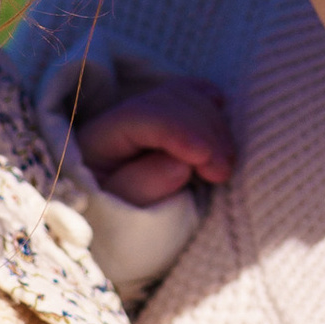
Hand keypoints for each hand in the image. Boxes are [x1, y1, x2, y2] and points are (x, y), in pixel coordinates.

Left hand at [75, 75, 233, 211]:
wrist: (117, 229)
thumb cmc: (116, 223)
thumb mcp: (120, 214)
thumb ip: (143, 188)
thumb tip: (180, 163)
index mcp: (98, 140)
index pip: (140, 117)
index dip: (178, 130)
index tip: (205, 157)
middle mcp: (120, 119)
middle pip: (167, 100)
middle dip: (203, 130)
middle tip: (223, 172)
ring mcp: (145, 115)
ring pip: (184, 94)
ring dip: (214, 123)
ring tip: (225, 165)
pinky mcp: (167, 120)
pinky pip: (192, 94)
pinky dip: (211, 104)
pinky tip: (223, 114)